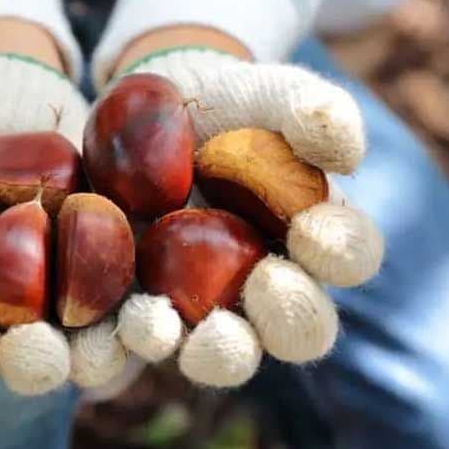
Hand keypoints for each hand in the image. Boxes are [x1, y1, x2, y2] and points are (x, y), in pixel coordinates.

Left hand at [109, 47, 384, 386]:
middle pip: (295, 331)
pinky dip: (116, 351)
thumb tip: (348, 155)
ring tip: (174, 324)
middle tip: (267, 285)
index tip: (312, 230)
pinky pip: (133, 346)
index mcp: (315, 241)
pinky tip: (101, 334)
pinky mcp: (139, 315)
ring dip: (208, 351)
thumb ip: (311, 111)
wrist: (149, 109)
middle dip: (287, 319)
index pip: (346, 256)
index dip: (339, 251)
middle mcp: (269, 294)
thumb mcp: (269, 92)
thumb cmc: (227, 102)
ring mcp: (204, 313)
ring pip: (220, 355)